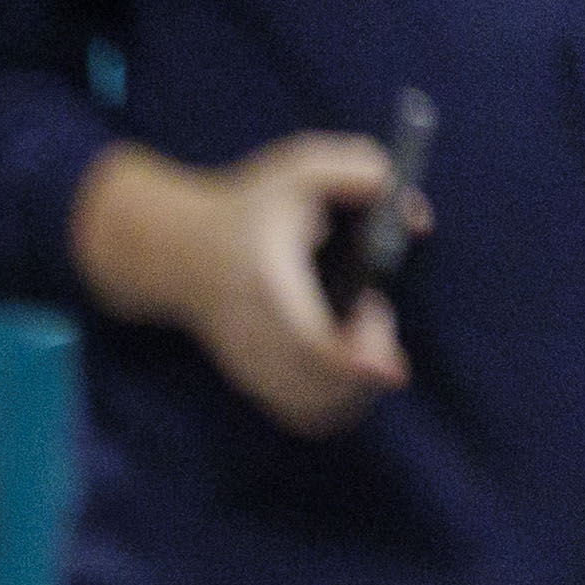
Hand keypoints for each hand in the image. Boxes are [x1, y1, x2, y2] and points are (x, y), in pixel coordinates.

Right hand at [77, 135, 417, 437]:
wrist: (172, 252)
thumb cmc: (244, 209)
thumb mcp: (298, 170)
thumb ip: (360, 172)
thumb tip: (412, 216)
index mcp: (268, 288)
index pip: (309, 344)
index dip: (356, 360)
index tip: (385, 345)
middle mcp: (256, 337)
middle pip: (320, 389)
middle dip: (367, 366)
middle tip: (373, 316)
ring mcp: (252, 366)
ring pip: (316, 409)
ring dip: (358, 387)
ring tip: (359, 337)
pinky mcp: (253, 382)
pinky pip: (306, 415)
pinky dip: (338, 402)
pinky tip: (346, 363)